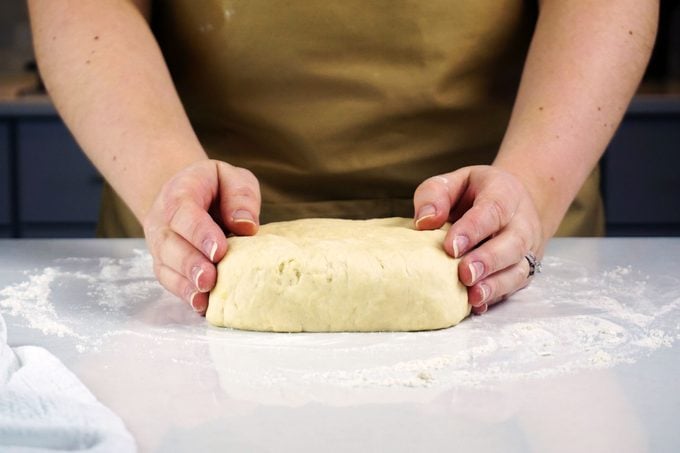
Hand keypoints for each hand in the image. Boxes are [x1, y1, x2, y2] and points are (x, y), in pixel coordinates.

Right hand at [143, 160, 260, 313]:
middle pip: (170, 242)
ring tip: (205, 295)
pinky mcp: (165, 264)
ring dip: (185, 282)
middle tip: (210, 279)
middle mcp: (163, 219)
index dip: (200, 232)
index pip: (184, 211)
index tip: (219, 250)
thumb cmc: (216, 188)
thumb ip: (240, 196)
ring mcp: (160, 243)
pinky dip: (184, 293)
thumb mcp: (233, 179)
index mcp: (181, 191)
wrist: (188, 195)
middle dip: (190, 263)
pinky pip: (169, 280)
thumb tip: (246, 225)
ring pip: (166, 265)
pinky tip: (200, 304)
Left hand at [413, 165, 544, 314]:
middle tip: (465, 274)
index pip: (493, 210)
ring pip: (518, 269)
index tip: (451, 246)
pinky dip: (497, 297)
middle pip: (512, 243)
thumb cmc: (473, 193)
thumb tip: (424, 221)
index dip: (473, 229)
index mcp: (504, 193)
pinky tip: (478, 305)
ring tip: (473, 296)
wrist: (512, 202)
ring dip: (496, 285)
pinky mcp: (523, 269)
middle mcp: (521, 222)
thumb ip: (434, 195)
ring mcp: (526, 248)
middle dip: (488, 260)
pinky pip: (514, 286)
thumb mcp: (452, 183)